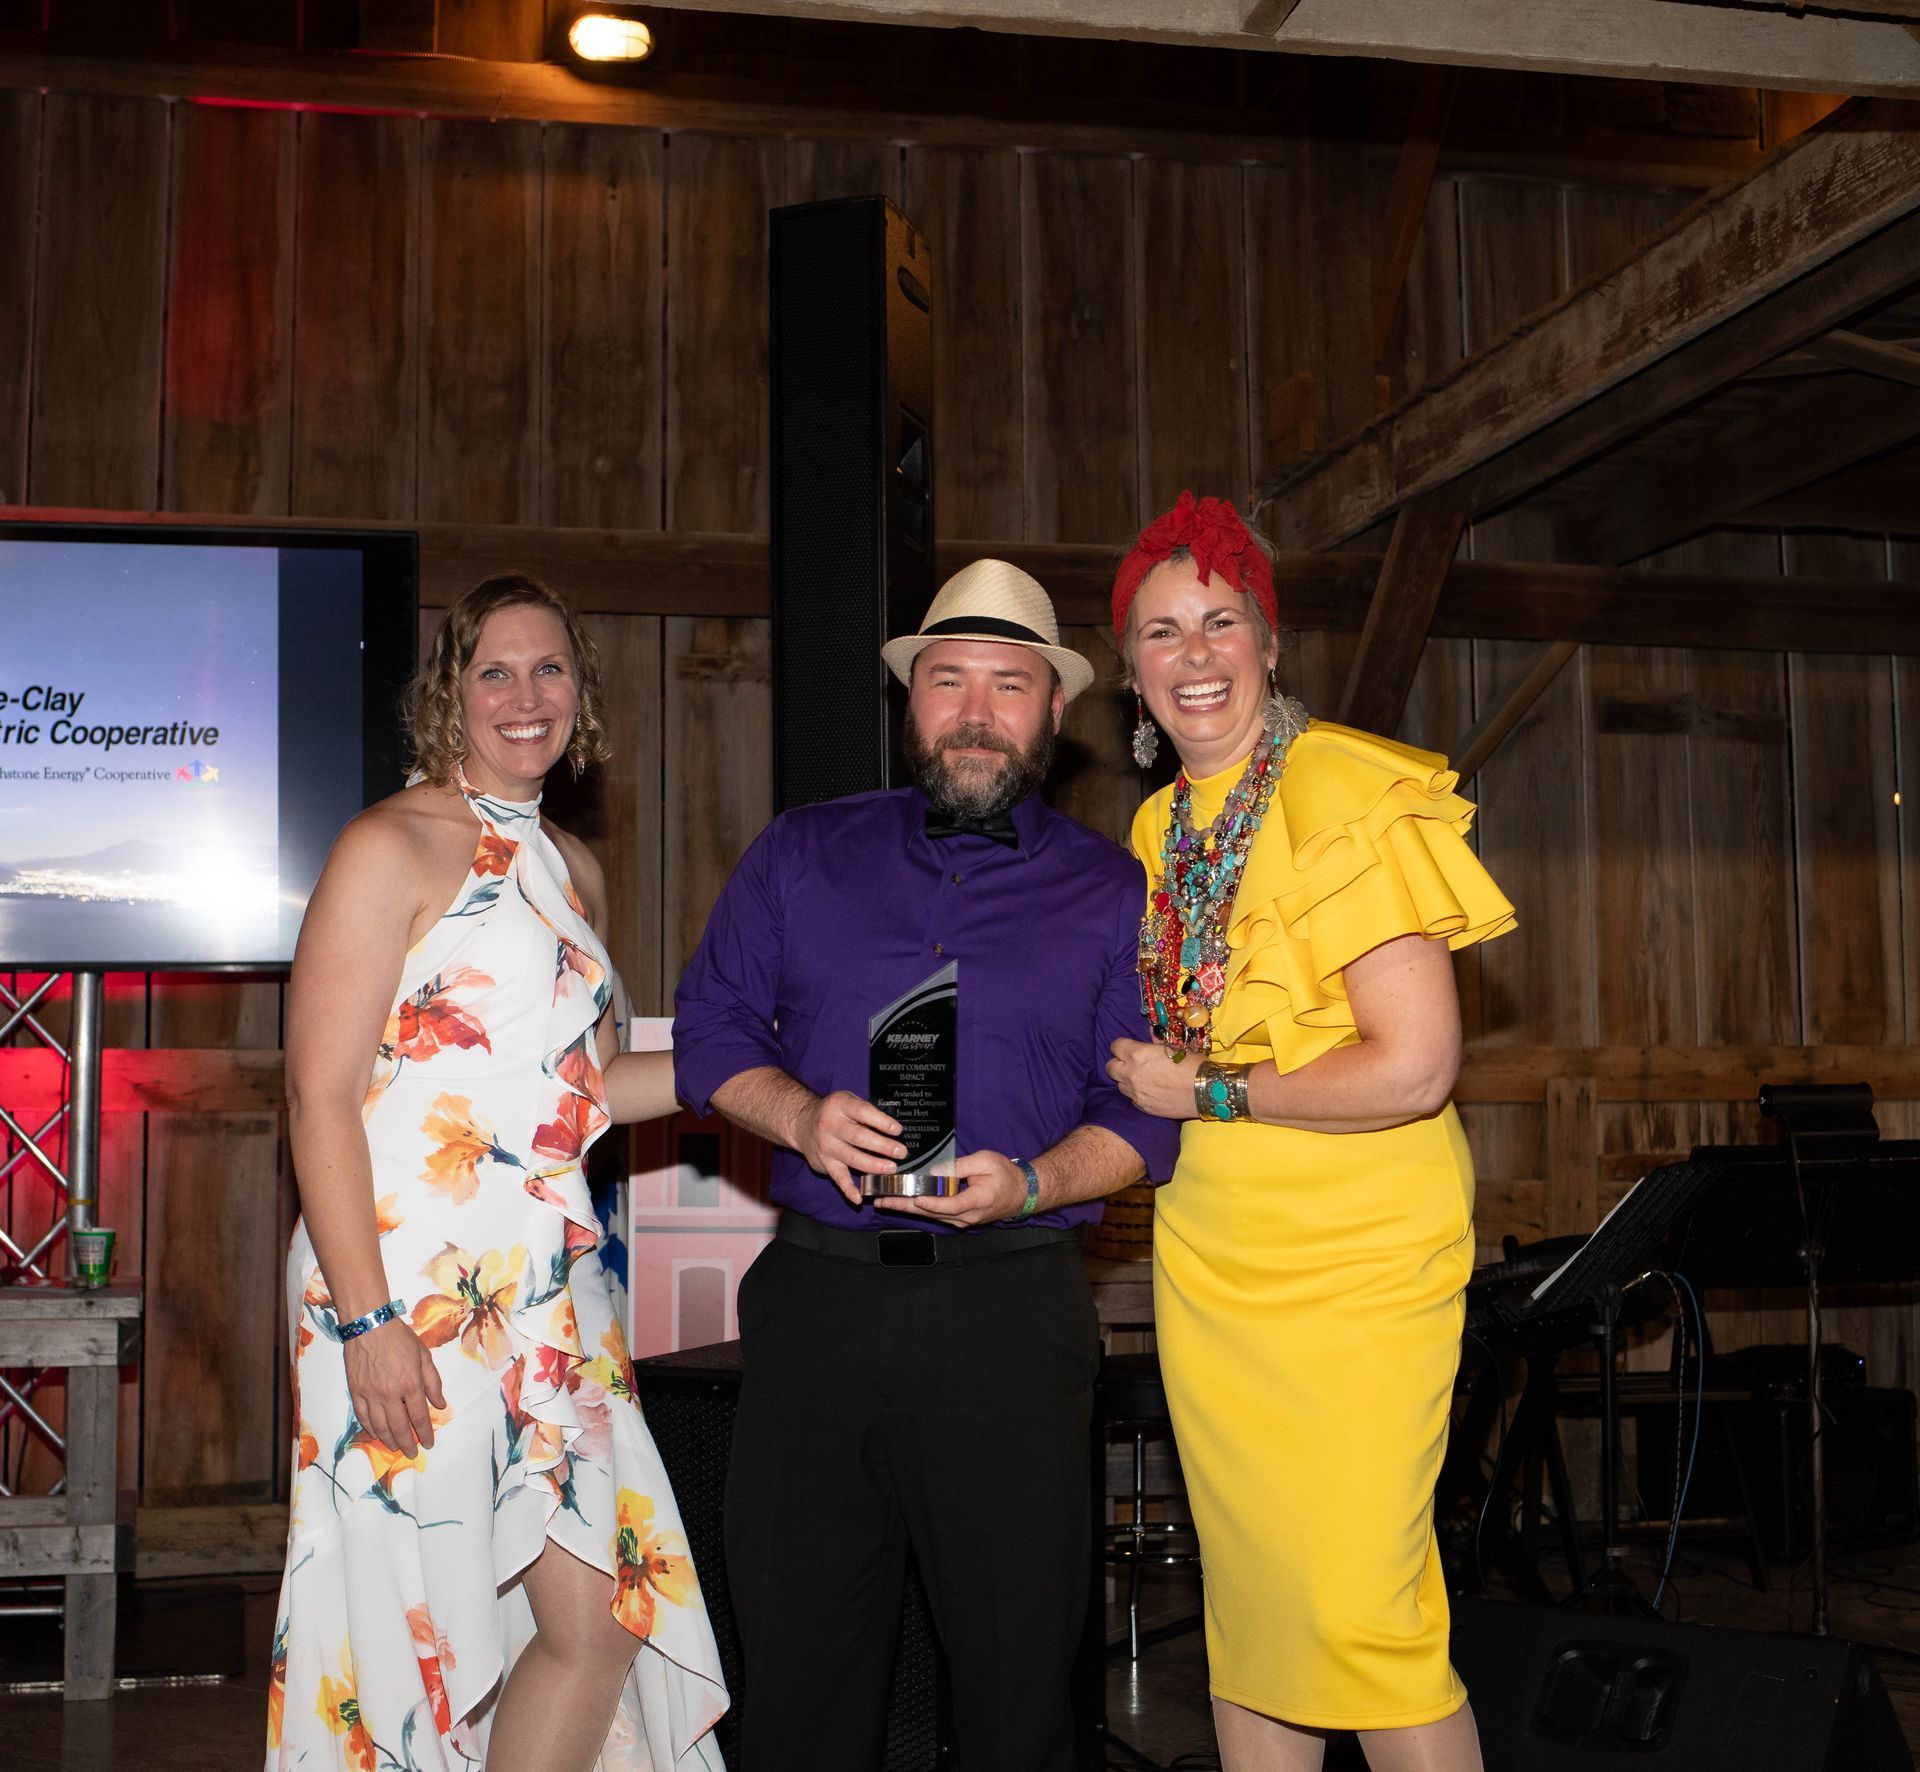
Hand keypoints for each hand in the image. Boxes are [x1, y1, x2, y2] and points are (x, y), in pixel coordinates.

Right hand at [344, 1317, 446, 1457]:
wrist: (369, 1325)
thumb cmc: (400, 1338)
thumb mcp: (424, 1355)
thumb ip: (433, 1382)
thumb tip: (440, 1405)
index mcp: (410, 1383)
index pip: (419, 1417)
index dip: (425, 1433)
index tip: (429, 1443)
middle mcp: (390, 1393)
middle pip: (399, 1427)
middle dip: (407, 1444)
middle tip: (412, 1453)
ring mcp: (370, 1394)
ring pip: (380, 1426)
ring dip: (388, 1440)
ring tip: (395, 1447)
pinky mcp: (355, 1392)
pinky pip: (363, 1417)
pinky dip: (370, 1429)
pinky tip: (376, 1434)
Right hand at [794, 1090, 906, 1205]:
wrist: (802, 1123)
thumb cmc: (832, 1112)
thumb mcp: (847, 1101)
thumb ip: (866, 1111)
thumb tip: (892, 1127)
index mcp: (840, 1105)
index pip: (863, 1112)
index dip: (882, 1122)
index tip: (897, 1130)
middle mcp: (831, 1125)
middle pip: (859, 1137)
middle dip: (882, 1146)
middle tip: (900, 1152)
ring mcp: (827, 1146)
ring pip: (852, 1158)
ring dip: (873, 1165)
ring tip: (891, 1168)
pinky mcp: (825, 1163)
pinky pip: (838, 1178)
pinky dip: (848, 1189)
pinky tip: (859, 1198)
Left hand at [874, 1149, 1027, 1227]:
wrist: (1022, 1194)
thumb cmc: (1006, 1174)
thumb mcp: (986, 1161)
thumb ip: (960, 1166)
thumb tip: (935, 1172)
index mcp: (977, 1200)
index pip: (950, 1204)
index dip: (931, 1202)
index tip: (913, 1197)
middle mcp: (967, 1216)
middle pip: (932, 1213)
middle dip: (905, 1206)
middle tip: (882, 1201)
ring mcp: (963, 1220)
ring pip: (931, 1216)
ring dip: (907, 1208)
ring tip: (884, 1201)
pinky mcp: (959, 1219)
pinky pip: (936, 1215)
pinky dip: (918, 1208)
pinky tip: (902, 1203)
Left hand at [1106, 1038, 1200, 1121]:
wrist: (1206, 1091)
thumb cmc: (1193, 1065)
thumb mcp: (1175, 1047)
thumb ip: (1157, 1041)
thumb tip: (1151, 1032)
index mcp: (1137, 1054)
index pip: (1116, 1046)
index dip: (1123, 1045)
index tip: (1130, 1047)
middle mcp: (1131, 1074)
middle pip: (1110, 1067)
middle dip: (1118, 1063)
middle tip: (1131, 1063)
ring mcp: (1135, 1093)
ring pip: (1120, 1084)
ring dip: (1127, 1079)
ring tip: (1142, 1078)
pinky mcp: (1143, 1107)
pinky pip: (1132, 1098)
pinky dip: (1138, 1094)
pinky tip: (1151, 1091)